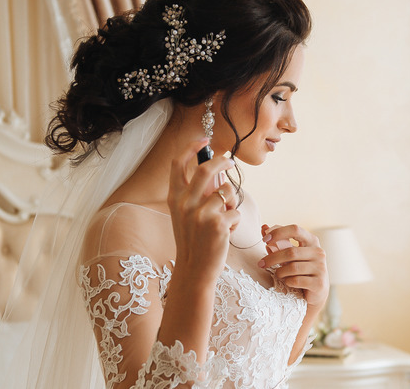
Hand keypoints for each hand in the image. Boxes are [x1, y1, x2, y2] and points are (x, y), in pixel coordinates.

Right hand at [168, 138, 240, 280]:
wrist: (194, 269)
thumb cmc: (193, 240)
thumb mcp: (187, 215)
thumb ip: (197, 194)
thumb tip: (217, 173)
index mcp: (174, 198)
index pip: (178, 163)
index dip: (192, 147)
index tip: (204, 140)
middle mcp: (185, 203)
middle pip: (205, 168)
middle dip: (221, 161)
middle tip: (230, 161)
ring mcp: (201, 213)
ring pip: (226, 191)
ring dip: (231, 202)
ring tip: (225, 218)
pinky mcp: (218, 223)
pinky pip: (235, 211)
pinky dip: (234, 220)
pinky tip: (226, 233)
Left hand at [258, 224, 328, 308]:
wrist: (316, 292)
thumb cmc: (300, 269)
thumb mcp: (289, 253)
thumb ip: (277, 241)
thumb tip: (263, 227)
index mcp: (312, 241)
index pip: (295, 229)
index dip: (278, 232)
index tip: (264, 240)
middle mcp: (319, 252)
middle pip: (291, 252)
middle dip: (272, 258)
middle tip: (261, 264)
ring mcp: (321, 268)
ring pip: (292, 267)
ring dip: (280, 272)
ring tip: (278, 275)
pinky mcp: (319, 283)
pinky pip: (296, 280)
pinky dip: (287, 282)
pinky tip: (288, 282)